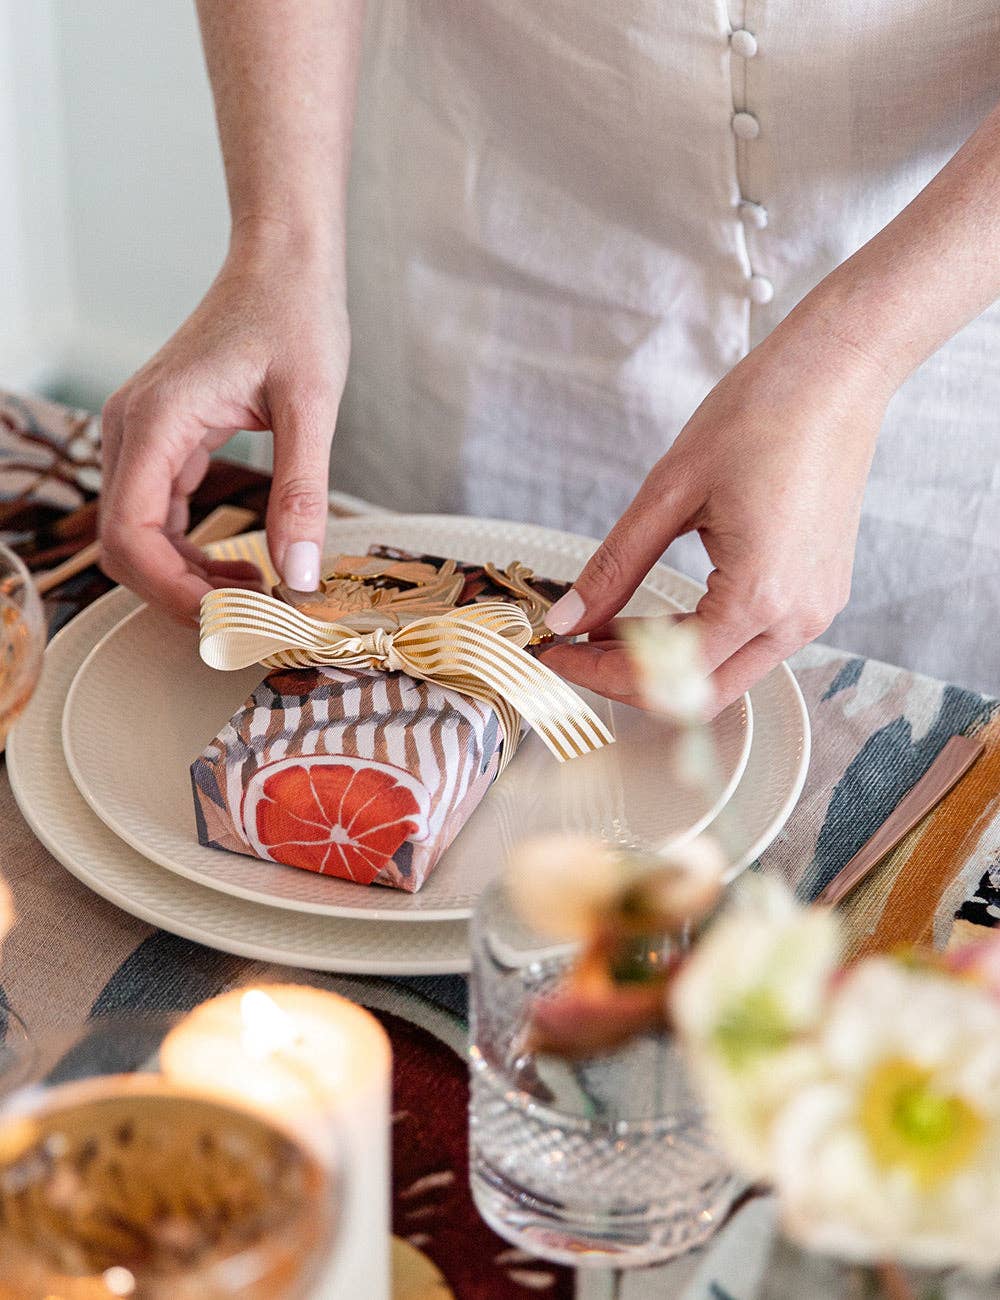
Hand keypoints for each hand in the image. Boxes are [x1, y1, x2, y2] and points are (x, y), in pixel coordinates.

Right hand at [99, 225, 348, 617]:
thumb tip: (298, 576)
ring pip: (140, 536)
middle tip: (250, 622)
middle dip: (180, 596)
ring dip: (188, 579)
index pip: (130, 534)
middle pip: (125, 546)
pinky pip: (159, 514)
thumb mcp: (312, 406)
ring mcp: (142, 435)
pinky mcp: (164, 439)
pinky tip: (244, 566)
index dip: (173, 592)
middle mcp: (133, 429)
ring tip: (257, 597)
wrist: (282, 263)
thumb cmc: (295, 316)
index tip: (233, 617)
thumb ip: (302, 494)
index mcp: (158, 421)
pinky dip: (192, 551)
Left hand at [541, 315, 892, 714]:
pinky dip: (698, 642)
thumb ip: (614, 567)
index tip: (556, 653)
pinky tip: (657, 613)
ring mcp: (815, 609)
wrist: (835, 372)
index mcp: (760, 596)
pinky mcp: (818, 594)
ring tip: (608, 625)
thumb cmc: (761, 414)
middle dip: (629, 681)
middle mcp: (797, 618)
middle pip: (700, 695)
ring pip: (725, 675)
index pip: (667, 676)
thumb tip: (566, 619)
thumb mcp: (669, 493)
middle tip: (575, 649)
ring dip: (663, 664)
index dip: (601, 673)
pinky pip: (751, 644)